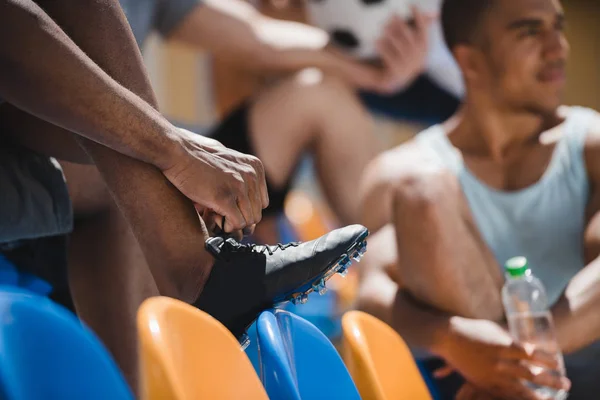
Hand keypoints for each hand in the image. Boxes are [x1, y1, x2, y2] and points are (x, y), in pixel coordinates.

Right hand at [163, 128, 268, 232]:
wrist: (177, 153)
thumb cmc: (197, 159)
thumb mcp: (228, 162)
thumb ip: (241, 177)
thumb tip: (248, 202)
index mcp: (255, 167)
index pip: (261, 202)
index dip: (244, 209)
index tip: (228, 206)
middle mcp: (251, 175)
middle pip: (256, 213)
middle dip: (238, 218)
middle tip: (220, 213)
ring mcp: (239, 186)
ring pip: (249, 221)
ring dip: (232, 223)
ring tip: (214, 213)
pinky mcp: (225, 197)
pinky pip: (237, 223)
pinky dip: (226, 226)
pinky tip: (213, 216)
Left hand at [373, 6, 434, 93]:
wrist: (395, 81)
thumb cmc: (404, 57)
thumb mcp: (414, 45)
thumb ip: (422, 28)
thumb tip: (434, 14)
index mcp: (425, 50)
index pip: (423, 30)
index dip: (418, 16)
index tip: (411, 4)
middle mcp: (418, 58)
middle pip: (410, 37)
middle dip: (401, 24)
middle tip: (392, 14)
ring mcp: (407, 66)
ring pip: (399, 46)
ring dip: (391, 34)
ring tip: (383, 27)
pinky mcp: (396, 72)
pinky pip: (389, 57)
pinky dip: (382, 47)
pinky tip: (376, 40)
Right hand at [437, 317, 569, 399]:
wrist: (448, 338)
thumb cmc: (472, 329)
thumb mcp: (494, 329)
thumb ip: (510, 339)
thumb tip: (527, 345)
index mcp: (503, 346)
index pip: (532, 355)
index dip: (547, 360)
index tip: (558, 363)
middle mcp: (499, 362)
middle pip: (530, 374)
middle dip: (551, 380)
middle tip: (565, 384)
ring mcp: (491, 374)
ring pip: (519, 389)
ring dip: (537, 395)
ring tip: (551, 399)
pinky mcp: (482, 383)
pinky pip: (503, 394)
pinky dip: (516, 398)